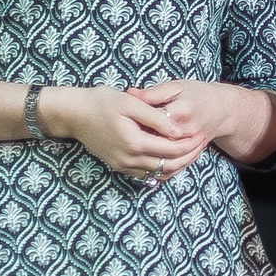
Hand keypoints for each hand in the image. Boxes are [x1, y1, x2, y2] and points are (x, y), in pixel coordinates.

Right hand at [40, 86, 200, 183]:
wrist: (73, 114)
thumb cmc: (100, 102)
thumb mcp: (130, 103)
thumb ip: (155, 117)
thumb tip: (178, 130)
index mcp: (134, 142)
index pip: (172, 149)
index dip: (190, 143)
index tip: (202, 133)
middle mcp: (129, 159)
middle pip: (169, 164)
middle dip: (189, 155)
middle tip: (202, 143)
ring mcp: (123, 165)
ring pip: (159, 173)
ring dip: (178, 164)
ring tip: (192, 151)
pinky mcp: (119, 166)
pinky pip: (147, 174)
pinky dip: (163, 169)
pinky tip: (172, 158)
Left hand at [131, 77, 248, 174]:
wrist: (221, 111)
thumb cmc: (197, 94)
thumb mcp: (176, 86)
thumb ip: (153, 92)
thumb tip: (130, 93)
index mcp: (183, 110)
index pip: (154, 120)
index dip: (138, 120)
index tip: (126, 117)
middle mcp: (188, 130)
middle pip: (158, 140)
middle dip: (141, 139)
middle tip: (127, 132)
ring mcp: (191, 145)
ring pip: (166, 156)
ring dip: (148, 154)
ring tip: (135, 145)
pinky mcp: (191, 154)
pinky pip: (174, 166)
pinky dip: (159, 165)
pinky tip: (147, 157)